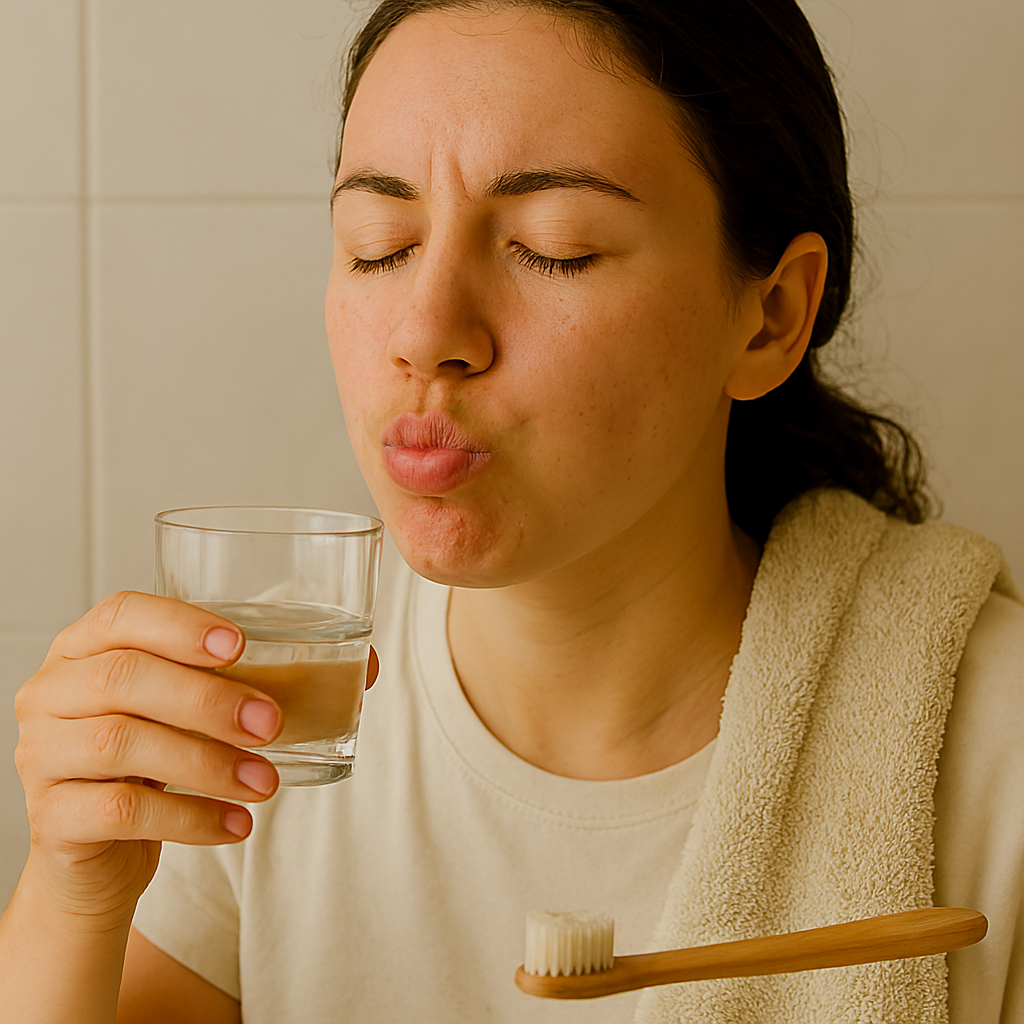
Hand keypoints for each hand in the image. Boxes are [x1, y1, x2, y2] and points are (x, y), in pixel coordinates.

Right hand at [13, 591, 288, 925]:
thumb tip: (364, 666)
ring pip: (123, 743)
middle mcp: (54, 690)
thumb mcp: (200, 711)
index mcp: (88, 647)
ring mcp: (42, 753)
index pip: (122, 614)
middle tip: (273, 724)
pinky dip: (191, 818)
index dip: (180, 625)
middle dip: (210, 699)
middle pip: (124, 677)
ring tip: (267, 782)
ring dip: (209, 762)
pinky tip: (238, 824)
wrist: (103, 849)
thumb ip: (267, 680)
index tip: (241, 645)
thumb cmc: (161, 757)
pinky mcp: (53, 816)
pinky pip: (121, 811)